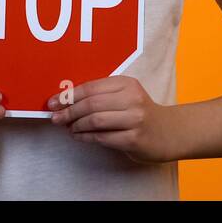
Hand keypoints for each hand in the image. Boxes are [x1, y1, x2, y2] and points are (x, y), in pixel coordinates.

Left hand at [46, 76, 178, 163]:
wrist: (168, 132)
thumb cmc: (139, 113)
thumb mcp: (124, 96)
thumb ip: (101, 95)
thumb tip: (66, 100)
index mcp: (126, 83)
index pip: (91, 87)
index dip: (68, 95)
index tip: (53, 102)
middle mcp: (132, 99)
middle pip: (91, 104)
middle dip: (68, 111)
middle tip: (56, 118)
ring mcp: (134, 119)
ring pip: (95, 120)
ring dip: (76, 125)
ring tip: (68, 128)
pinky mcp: (134, 138)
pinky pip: (102, 137)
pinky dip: (85, 137)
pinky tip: (78, 136)